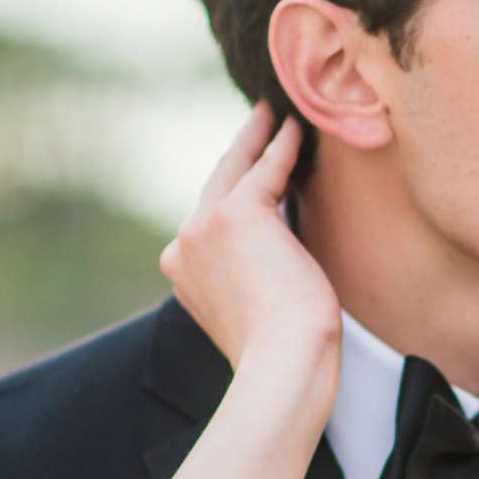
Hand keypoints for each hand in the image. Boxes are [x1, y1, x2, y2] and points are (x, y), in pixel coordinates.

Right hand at [159, 106, 341, 389]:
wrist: (284, 364)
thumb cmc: (284, 350)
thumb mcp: (255, 306)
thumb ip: (250, 274)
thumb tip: (280, 247)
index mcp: (182, 271)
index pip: (209, 220)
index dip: (232, 192)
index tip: (253, 172)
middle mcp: (183, 246)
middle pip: (215, 185)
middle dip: (239, 152)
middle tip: (258, 121)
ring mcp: (203, 227)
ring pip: (235, 169)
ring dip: (256, 136)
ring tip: (274, 114)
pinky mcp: (235, 215)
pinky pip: (265, 169)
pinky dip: (282, 146)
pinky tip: (296, 128)